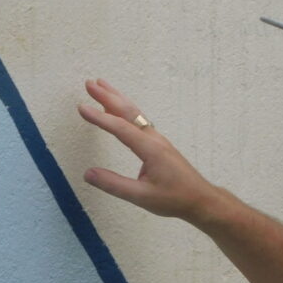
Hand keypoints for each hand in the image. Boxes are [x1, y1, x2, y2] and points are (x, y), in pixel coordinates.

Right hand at [78, 79, 218, 224]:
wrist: (200, 199)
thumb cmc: (174, 199)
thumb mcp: (141, 197)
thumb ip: (114, 185)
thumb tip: (88, 174)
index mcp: (150, 149)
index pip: (120, 128)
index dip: (99, 117)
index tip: (81, 107)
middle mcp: (154, 139)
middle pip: (128, 112)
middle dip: (108, 96)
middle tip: (90, 83)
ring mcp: (157, 139)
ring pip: (134, 113)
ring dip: (117, 98)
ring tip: (101, 86)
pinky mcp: (158, 144)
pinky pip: (139, 120)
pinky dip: (125, 110)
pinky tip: (119, 110)